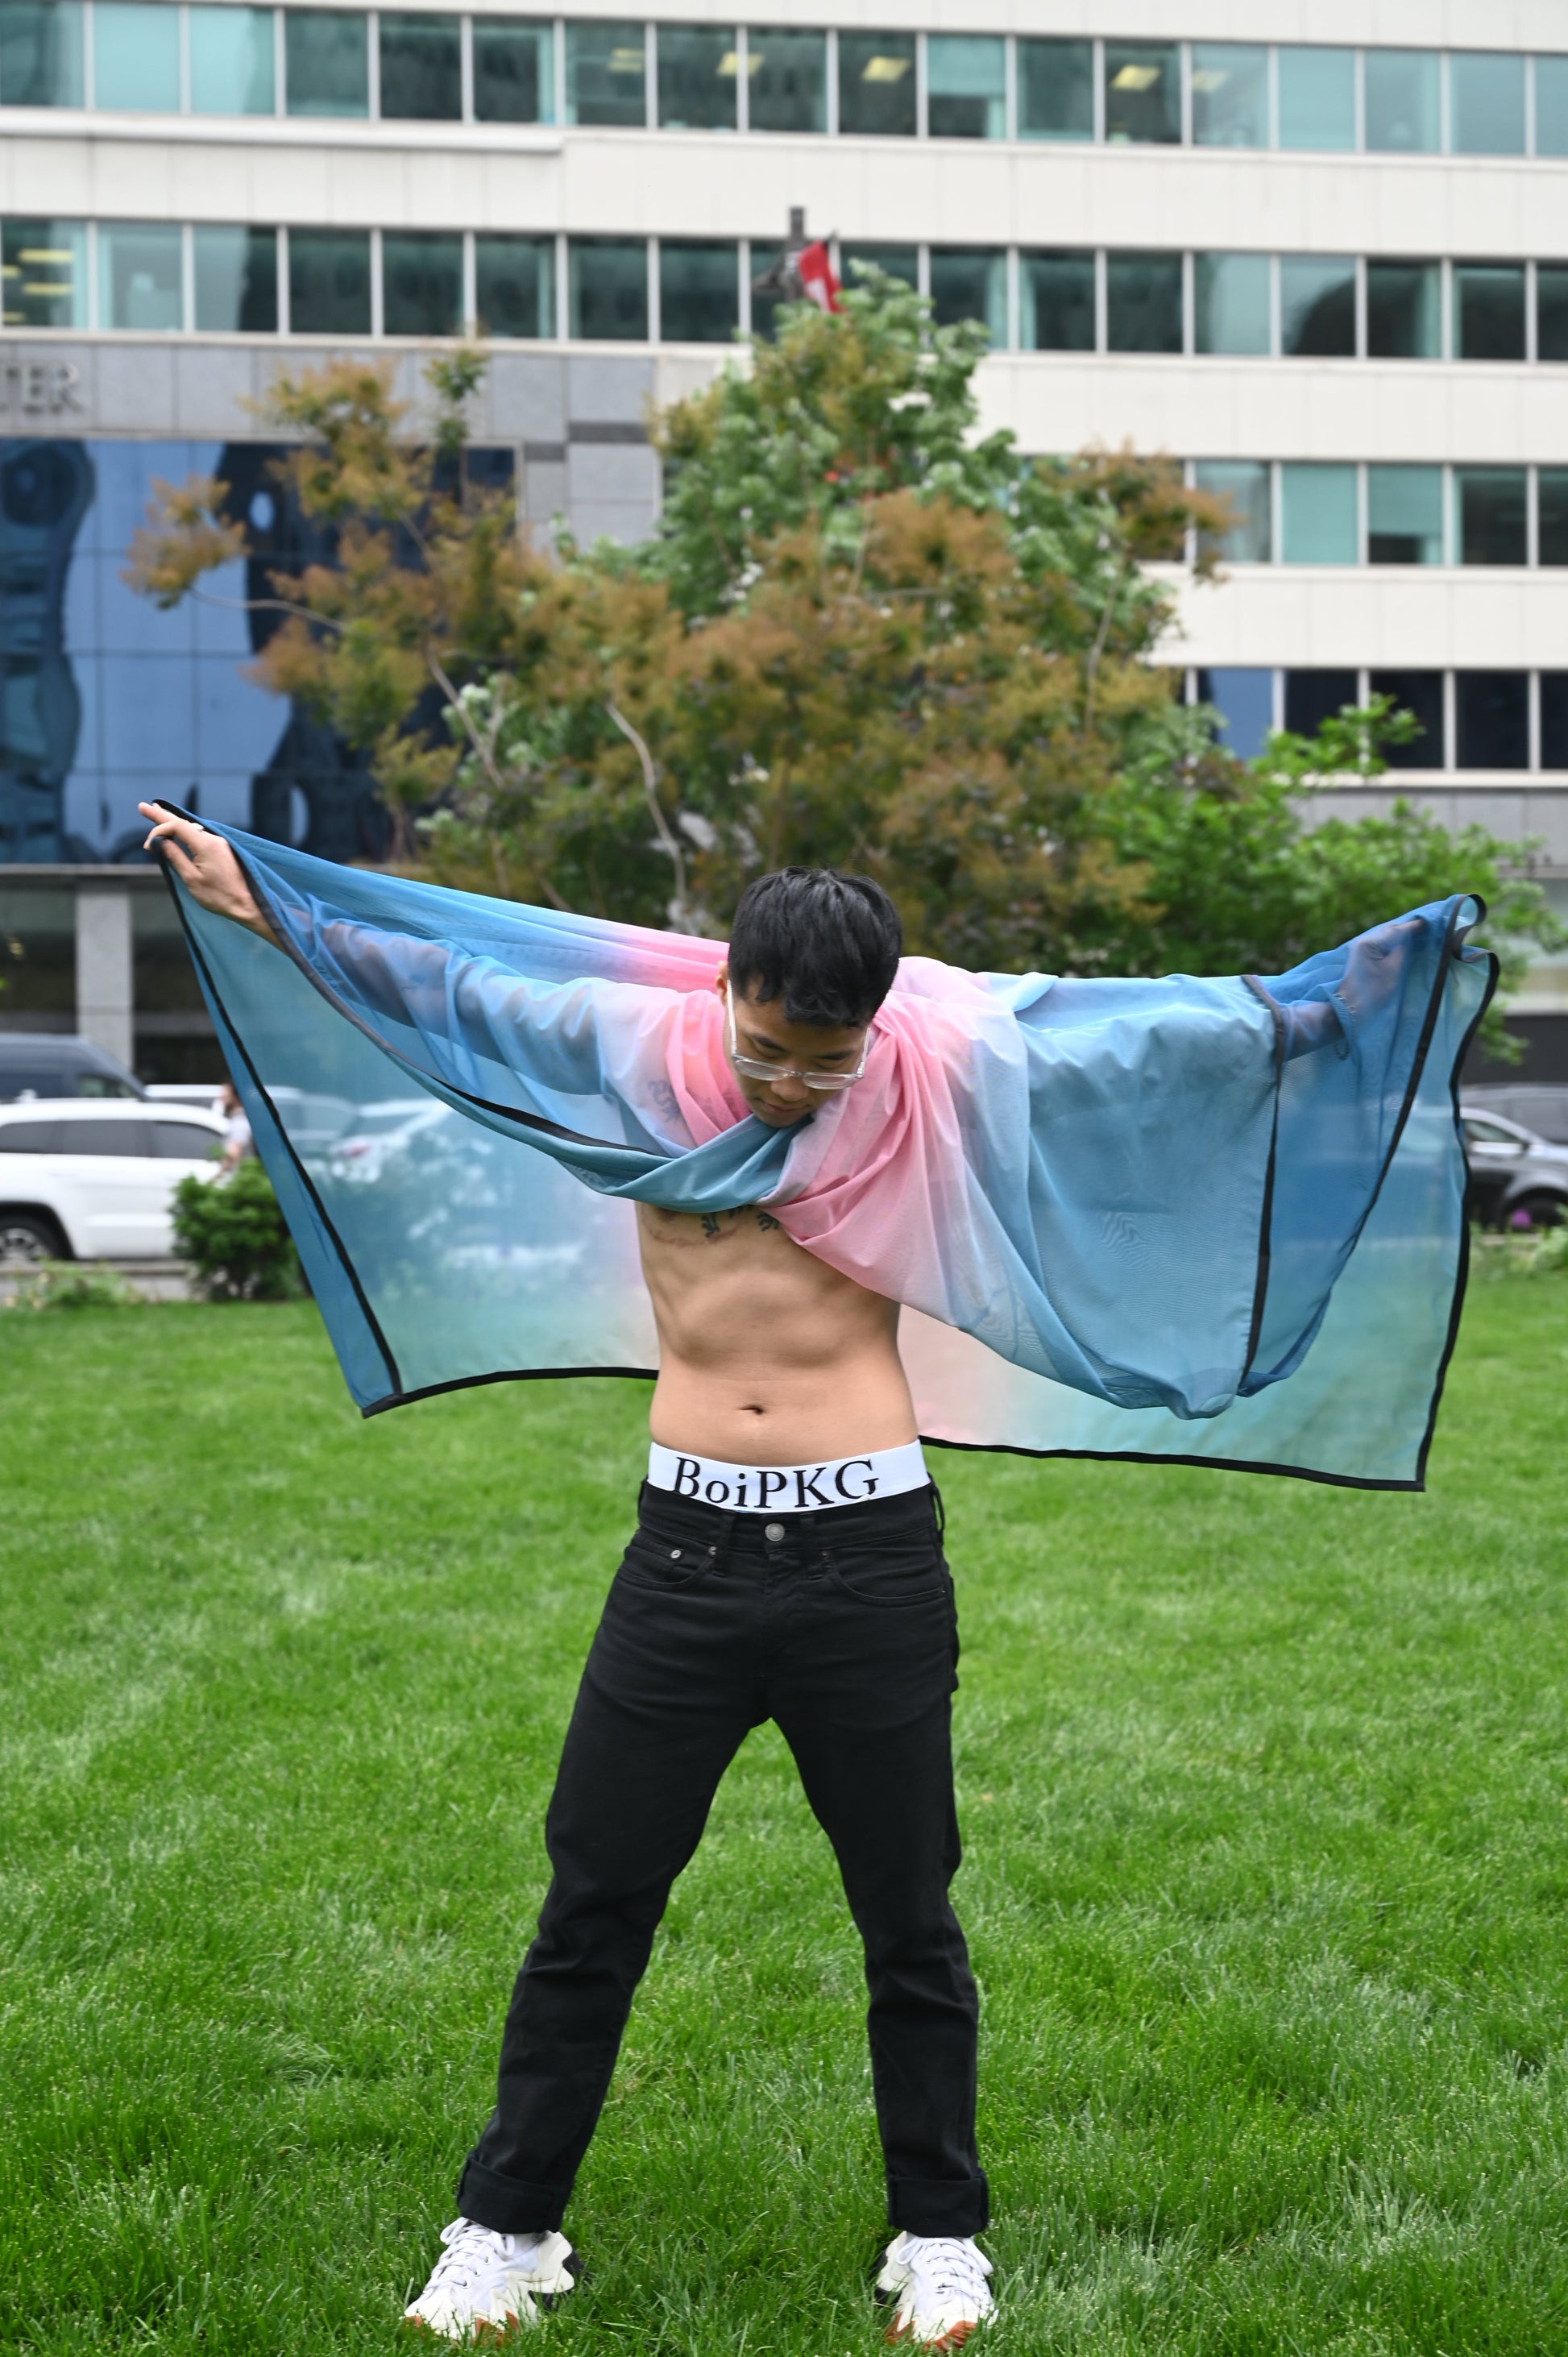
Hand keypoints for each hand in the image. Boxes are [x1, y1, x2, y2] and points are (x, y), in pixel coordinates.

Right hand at [138, 803, 278, 945]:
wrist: (247, 904)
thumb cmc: (219, 896)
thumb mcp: (191, 878)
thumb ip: (174, 856)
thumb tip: (159, 841)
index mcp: (206, 844)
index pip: (177, 826)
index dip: (159, 831)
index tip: (147, 846)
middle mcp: (214, 839)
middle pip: (183, 822)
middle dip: (162, 815)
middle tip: (143, 806)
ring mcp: (220, 843)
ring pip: (192, 828)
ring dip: (173, 822)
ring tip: (158, 813)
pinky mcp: (223, 849)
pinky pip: (200, 835)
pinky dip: (185, 831)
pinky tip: (179, 829)